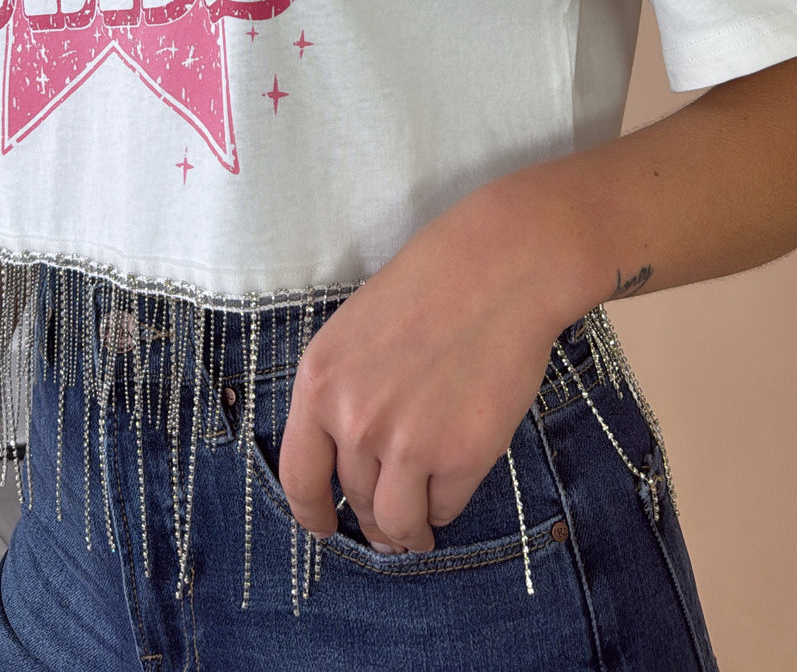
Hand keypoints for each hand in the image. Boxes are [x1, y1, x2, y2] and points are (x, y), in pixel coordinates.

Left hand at [278, 188, 569, 552]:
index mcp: (318, 382)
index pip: (298, 476)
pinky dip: (448, 504)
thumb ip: (343, 393)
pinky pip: (445, 508)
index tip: (323, 526)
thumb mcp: (355, 333)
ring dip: (409, 528)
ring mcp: (405, 443)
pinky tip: (455, 480)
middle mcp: (352, 419)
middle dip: (372, 517)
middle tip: (392, 520)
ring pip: (397, 521)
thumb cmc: (431, 286)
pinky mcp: (459, 458)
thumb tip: (349, 460)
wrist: (498, 268)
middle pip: (355, 500)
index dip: (311, 512)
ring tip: (422, 525)